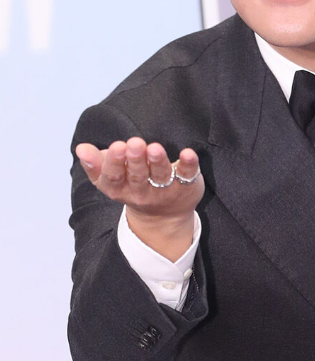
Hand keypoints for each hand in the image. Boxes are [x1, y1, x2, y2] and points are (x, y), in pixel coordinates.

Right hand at [76, 137, 204, 260]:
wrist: (165, 217)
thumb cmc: (134, 187)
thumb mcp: (112, 179)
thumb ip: (97, 163)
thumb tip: (81, 148)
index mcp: (120, 189)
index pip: (113, 177)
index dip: (114, 163)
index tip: (116, 146)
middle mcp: (142, 192)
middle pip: (137, 176)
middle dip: (135, 160)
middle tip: (134, 143)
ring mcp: (165, 190)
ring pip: (161, 176)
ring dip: (158, 161)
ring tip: (154, 147)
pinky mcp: (186, 185)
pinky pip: (187, 175)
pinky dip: (188, 165)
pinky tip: (188, 153)